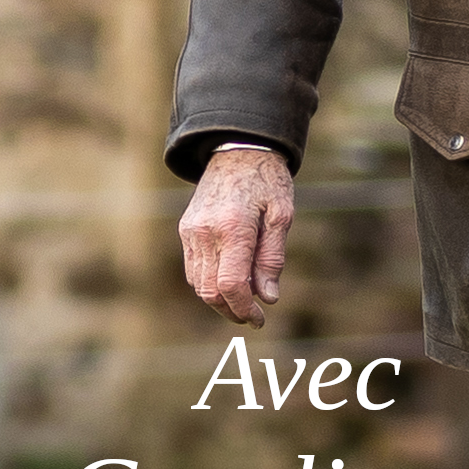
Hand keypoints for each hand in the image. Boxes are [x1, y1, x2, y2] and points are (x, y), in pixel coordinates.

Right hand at [178, 144, 296, 323]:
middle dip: (231, 311)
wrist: (237, 149)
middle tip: (252, 317)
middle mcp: (205, 232)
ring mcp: (191, 231)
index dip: (245, 309)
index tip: (260, 319)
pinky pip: (193, 269)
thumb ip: (272, 258)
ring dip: (219, 300)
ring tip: (243, 302)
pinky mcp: (186, 229)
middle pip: (210, 291)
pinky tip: (229, 282)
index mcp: (233, 227)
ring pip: (198, 284)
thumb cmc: (266, 181)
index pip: (231, 285)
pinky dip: (209, 283)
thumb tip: (268, 297)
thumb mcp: (281, 215)